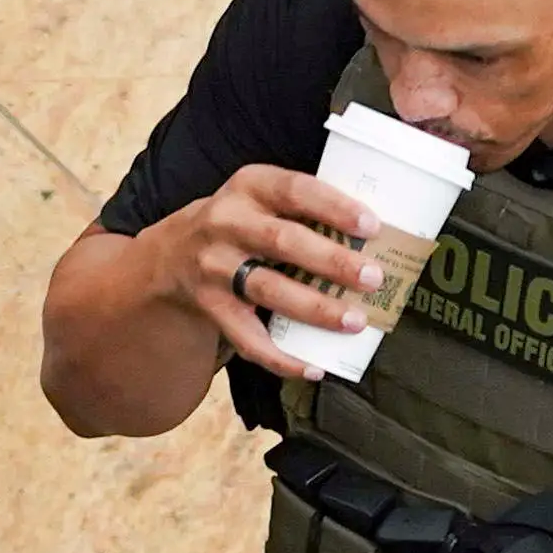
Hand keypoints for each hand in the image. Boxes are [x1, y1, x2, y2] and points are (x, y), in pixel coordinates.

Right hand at [164, 166, 388, 367]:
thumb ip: (306, 209)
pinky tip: (313, 367)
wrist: (176, 252)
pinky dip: (281, 356)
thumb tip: (375, 239)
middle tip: (373, 278)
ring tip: (354, 321)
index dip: (334, 207)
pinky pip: (247, 337)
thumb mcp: (265, 198)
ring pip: (268, 289)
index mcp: (250, 186)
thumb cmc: (245, 222)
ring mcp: (215, 266)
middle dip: (332, 262)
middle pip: (283, 241)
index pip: (295, 190)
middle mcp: (227, 222)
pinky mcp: (211, 306)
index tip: (372, 226)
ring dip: (315, 308)